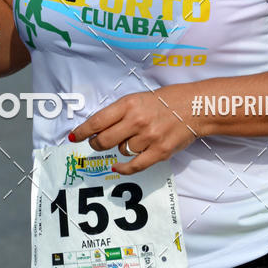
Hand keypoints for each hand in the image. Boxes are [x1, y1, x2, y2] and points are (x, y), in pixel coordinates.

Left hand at [68, 89, 201, 174]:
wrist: (193, 107)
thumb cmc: (164, 102)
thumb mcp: (137, 99)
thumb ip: (118, 113)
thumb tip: (96, 129)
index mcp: (129, 104)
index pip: (97, 121)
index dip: (83, 131)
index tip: (74, 137)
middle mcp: (137, 121)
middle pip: (104, 140)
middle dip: (96, 144)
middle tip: (96, 143)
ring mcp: (148, 137)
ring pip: (121, 151)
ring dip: (120, 149)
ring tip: (131, 140)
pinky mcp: (159, 152)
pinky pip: (135, 166)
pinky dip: (123, 168)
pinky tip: (117, 166)